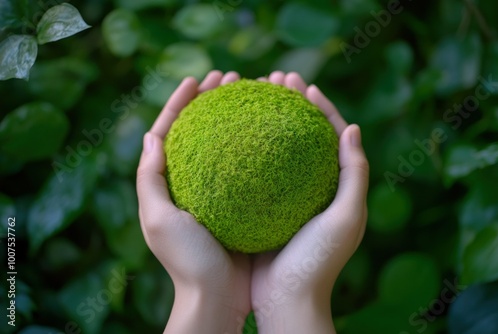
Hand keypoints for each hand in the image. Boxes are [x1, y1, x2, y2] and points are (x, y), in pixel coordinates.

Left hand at [136, 70, 251, 333]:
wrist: (217, 296)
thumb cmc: (187, 261)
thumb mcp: (158, 220)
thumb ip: (150, 178)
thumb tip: (152, 135)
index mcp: (168, 182)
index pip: (169, 130)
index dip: (181, 101)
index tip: (198, 78)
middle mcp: (191, 180)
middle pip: (199, 129)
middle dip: (212, 99)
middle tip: (232, 78)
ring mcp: (217, 188)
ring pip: (224, 141)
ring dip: (236, 115)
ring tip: (253, 93)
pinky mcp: (240, 199)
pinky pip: (246, 163)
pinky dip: (254, 142)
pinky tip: (269, 130)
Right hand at [250, 72, 368, 333]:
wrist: (286, 299)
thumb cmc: (318, 261)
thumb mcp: (346, 217)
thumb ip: (354, 173)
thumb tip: (353, 127)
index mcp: (335, 187)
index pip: (332, 135)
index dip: (320, 106)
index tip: (302, 84)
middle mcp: (311, 187)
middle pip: (302, 135)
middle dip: (290, 103)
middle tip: (273, 79)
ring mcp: (284, 195)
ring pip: (277, 148)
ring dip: (267, 120)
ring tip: (252, 97)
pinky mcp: (261, 206)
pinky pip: (256, 170)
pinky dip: (248, 149)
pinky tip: (232, 134)